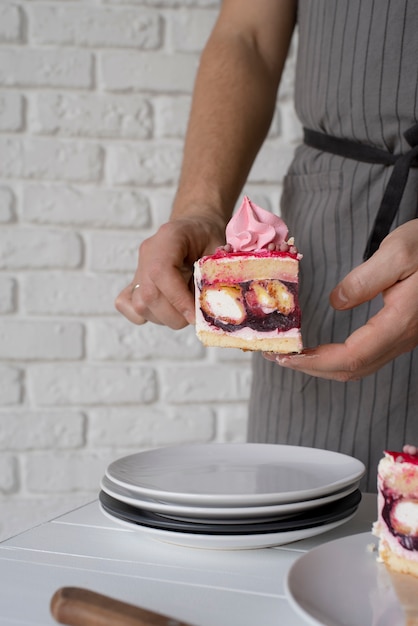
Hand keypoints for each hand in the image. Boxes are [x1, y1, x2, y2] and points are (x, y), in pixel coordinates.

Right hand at [115, 214, 225, 328]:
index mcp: (168, 238)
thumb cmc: (208, 237)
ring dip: (167, 317)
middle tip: (197, 317)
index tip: (196, 317)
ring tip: (186, 311)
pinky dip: (147, 315)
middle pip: (149, 295)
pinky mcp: (134, 282)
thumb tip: (216, 303)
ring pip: (141, 305)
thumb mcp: (219, 248)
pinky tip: (167, 311)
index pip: (162, 273)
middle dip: (176, 315)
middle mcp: (148, 253)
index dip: (179, 301)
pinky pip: (127, 305)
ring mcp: (139, 268)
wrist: (194, 228)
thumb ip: (216, 272)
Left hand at [264, 219, 417, 380]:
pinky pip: (367, 356)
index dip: (316, 362)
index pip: (352, 356)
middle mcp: (403, 337)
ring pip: (360, 367)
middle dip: (312, 368)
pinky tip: (322, 349)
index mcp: (400, 321)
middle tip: (279, 357)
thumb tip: (336, 302)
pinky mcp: (401, 331)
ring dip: (323, 366)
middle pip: (353, 370)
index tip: (286, 356)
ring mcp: (403, 337)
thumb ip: (365, 280)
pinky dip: (338, 358)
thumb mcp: (398, 252)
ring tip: (294, 355)